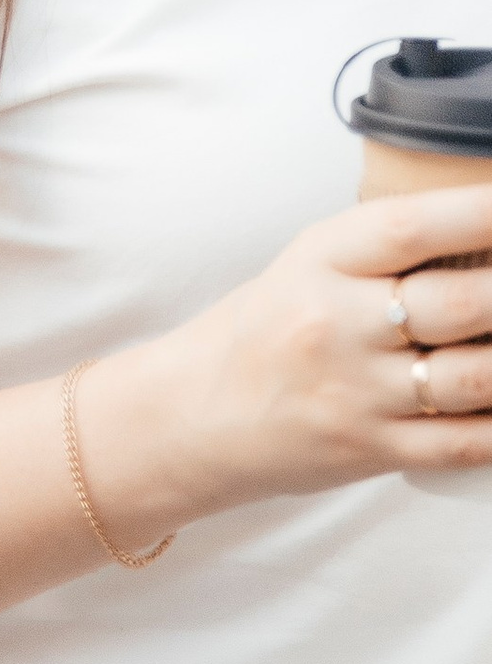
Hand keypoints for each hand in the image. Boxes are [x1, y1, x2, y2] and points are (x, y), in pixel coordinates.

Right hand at [85, 177, 491, 531]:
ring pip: (475, 377)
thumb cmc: (267, 327)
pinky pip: (464, 443)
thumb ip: (388, 252)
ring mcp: (358, 392)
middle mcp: (339, 323)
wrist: (200, 410)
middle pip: (461, 303)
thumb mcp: (310, 264)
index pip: (412, 227)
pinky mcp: (373, 449)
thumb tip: (485, 236)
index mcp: (322, 259)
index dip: (479, 213)